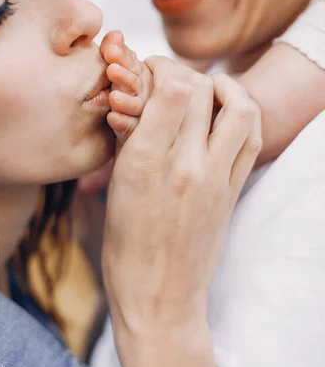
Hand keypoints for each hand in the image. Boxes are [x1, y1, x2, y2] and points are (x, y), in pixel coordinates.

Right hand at [103, 57, 261, 334]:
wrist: (159, 298)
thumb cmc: (125, 247)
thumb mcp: (116, 188)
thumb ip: (130, 139)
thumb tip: (138, 98)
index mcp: (145, 164)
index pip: (171, 88)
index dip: (160, 68)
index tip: (149, 71)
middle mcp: (186, 166)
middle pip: (200, 89)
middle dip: (182, 72)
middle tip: (169, 78)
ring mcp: (216, 179)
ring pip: (239, 107)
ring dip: (223, 86)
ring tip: (206, 87)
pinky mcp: (233, 191)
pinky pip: (251, 138)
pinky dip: (242, 112)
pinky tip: (224, 112)